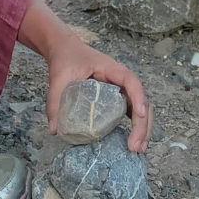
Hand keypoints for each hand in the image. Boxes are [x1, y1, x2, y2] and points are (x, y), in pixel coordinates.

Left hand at [45, 33, 151, 153]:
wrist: (64, 49)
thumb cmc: (66, 58)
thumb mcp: (58, 77)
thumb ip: (55, 101)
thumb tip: (55, 130)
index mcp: (110, 68)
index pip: (130, 80)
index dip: (137, 96)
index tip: (138, 114)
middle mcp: (120, 78)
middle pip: (141, 99)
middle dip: (143, 123)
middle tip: (136, 146)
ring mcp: (120, 88)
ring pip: (140, 107)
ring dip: (143, 127)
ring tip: (138, 149)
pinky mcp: (116, 97)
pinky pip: (130, 111)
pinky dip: (135, 126)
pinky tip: (132, 142)